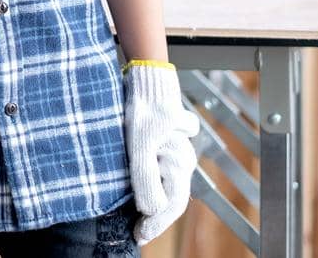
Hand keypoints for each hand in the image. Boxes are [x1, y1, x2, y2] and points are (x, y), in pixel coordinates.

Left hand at [123, 61, 199, 242]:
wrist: (147, 81)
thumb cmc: (145, 111)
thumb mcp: (140, 146)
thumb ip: (146, 179)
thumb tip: (152, 210)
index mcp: (180, 165)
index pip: (171, 206)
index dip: (155, 225)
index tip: (138, 237)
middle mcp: (184, 161)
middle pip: (171, 198)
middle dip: (154, 217)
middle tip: (136, 231)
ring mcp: (178, 152)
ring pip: (168, 186)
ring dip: (153, 201)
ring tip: (134, 215)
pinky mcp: (168, 143)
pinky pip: (164, 171)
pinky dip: (154, 185)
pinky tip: (138, 192)